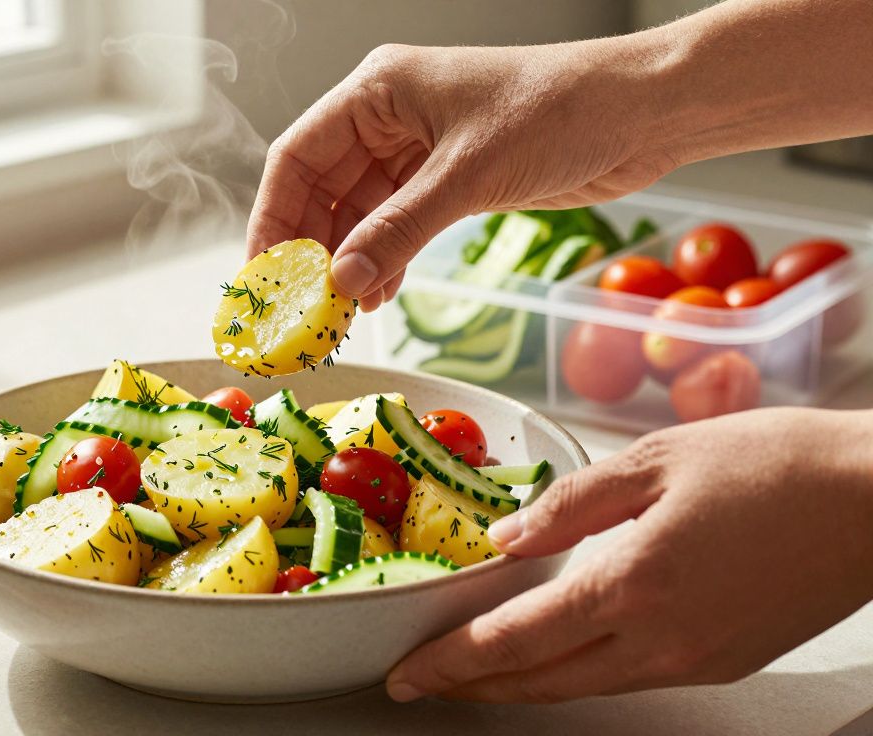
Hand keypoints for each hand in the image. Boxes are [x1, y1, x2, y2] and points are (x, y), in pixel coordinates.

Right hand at [246, 39, 673, 311]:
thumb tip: (343, 283)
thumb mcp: (469, 174)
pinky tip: (378, 294)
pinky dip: (383, 259)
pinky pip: (396, 224)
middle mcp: (390, 117)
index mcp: (378, 90)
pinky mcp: (450, 178)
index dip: (272, 218)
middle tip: (298, 306)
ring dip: (347, 261)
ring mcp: (419, 149)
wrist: (645, 111)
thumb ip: (398, 230)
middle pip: (321, 189)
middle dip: (308, 249)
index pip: (297, 157)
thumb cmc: (563, 110)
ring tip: (338, 312)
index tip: (262, 275)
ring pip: (357, 212)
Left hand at [386, 407, 872, 702]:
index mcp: (633, 584)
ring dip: (521, 683)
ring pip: (583, 687)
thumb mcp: (654, 461)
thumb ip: (569, 505)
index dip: (450, 662)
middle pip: (539, 681)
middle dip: (472, 686)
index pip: (512, 642)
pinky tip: (558, 650)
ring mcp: (696, 662)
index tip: (406, 674)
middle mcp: (661, 641)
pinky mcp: (724, 663)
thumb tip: (504, 539)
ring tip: (475, 671)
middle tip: (424, 681)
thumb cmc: (775, 466)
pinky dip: (577, 671)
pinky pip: (630, 677)